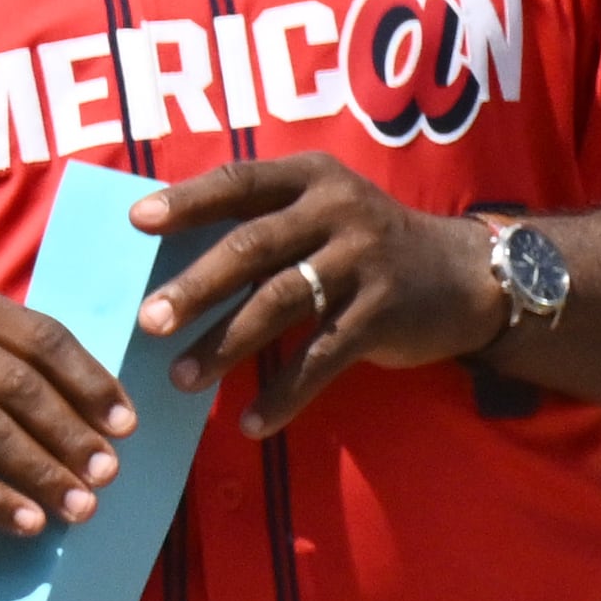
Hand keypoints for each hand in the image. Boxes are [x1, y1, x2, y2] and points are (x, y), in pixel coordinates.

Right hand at [0, 289, 134, 538]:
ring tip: (79, 508)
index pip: (44, 338)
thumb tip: (112, 434)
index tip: (127, 427)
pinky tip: (28, 523)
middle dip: (69, 435)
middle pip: (18, 386)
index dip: (90, 382)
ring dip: (40, 473)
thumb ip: (36, 383)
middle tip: (107, 475)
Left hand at [132, 156, 509, 434]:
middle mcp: (337, 211)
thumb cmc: (363, 243)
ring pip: (279, 304)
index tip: (136, 221)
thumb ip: (262, 220)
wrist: (464, 275)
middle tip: (146, 320)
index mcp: (311, 178)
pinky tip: (250, 422)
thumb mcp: (322, 209)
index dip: (187, 201)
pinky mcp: (382, 315)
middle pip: (251, 248)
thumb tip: (166, 250)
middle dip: (195, 287)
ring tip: (181, 378)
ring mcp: (362, 262)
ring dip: (225, 345)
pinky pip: (321, 358)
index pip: (239, 181)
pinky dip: (284, 394)